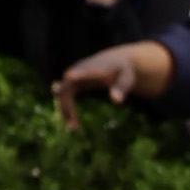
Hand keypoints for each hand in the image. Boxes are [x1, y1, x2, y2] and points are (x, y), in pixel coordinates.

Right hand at [54, 38, 173, 126]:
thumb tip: (116, 101)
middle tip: (74, 126)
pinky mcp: (73, 83)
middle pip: (66, 87)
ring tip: (74, 128)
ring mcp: (73, 76)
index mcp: (91, 67)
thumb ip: (121, 88)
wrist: (117, 61)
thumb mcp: (126, 78)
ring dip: (65, 111)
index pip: (81, 70)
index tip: (70, 78)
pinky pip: (66, 97)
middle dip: (66, 105)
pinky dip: (68, 110)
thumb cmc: (123, 70)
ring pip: (63, 94)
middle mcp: (78, 70)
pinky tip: (74, 125)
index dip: (76, 75)